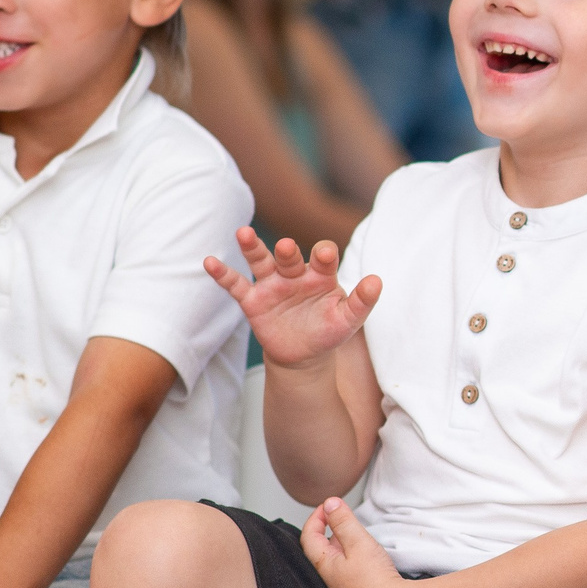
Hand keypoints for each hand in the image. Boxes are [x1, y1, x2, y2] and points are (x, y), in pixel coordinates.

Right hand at [206, 228, 380, 370]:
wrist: (304, 355)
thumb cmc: (329, 331)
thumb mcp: (348, 320)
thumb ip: (362, 302)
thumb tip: (377, 281)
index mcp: (321, 275)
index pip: (323, 258)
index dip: (323, 255)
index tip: (324, 255)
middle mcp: (295, 274)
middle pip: (289, 257)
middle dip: (287, 252)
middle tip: (287, 247)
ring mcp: (272, 285)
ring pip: (260, 261)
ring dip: (251, 247)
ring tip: (243, 232)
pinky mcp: (253, 300)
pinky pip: (235, 284)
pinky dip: (223, 274)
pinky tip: (209, 262)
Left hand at [300, 499, 420, 587]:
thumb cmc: (374, 582)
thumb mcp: (359, 543)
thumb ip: (344, 521)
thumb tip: (330, 503)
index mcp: (324, 564)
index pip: (309, 536)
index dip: (316, 517)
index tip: (328, 505)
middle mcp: (330, 578)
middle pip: (320, 549)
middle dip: (327, 528)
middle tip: (338, 516)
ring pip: (336, 560)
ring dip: (341, 543)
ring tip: (354, 533)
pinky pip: (349, 571)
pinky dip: (353, 557)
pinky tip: (367, 557)